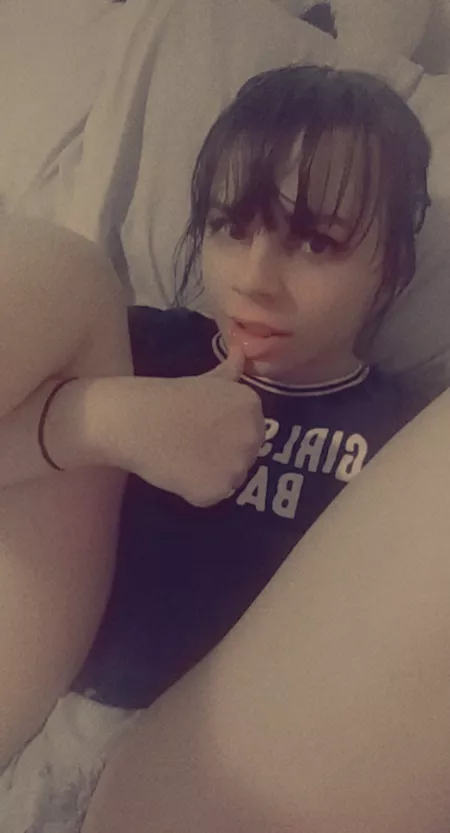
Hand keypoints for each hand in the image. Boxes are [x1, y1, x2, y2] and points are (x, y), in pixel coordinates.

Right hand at [120, 346, 265, 505]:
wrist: (135, 420)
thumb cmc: (167, 396)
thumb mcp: (205, 379)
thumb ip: (230, 372)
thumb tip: (242, 352)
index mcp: (252, 406)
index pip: (254, 428)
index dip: (229, 431)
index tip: (207, 428)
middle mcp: (252, 436)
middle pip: (247, 454)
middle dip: (226, 453)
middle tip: (195, 445)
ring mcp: (236, 467)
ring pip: (232, 478)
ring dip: (214, 473)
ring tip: (186, 459)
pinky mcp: (216, 491)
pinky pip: (213, 495)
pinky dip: (197, 490)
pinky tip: (179, 474)